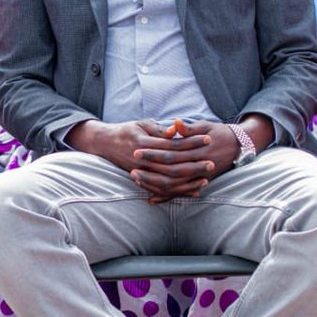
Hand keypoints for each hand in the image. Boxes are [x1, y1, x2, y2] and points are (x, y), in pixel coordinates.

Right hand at [71, 118, 215, 200]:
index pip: (173, 144)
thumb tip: (175, 130)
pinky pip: (160, 190)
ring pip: (167, 181)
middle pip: (172, 166)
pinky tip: (191, 191)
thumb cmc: (126, 130)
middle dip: (193, 165)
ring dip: (187, 182)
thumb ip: (159, 130)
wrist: (104, 143)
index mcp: (144, 143)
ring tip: (205, 179)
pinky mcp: (140, 180)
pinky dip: (176, 192)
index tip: (207, 139)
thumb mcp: (141, 124)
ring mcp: (140, 172)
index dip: (191, 142)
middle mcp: (142, 160)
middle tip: (211, 163)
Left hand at [132, 119, 240, 202]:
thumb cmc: (218, 133)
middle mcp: (199, 165)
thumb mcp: (205, 126)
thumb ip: (189, 129)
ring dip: (155, 184)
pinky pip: (180, 193)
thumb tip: (175, 124)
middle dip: (150, 171)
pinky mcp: (199, 183)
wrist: (238, 146)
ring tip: (137, 181)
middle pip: (170, 171)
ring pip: (174, 185)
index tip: (136, 150)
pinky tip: (151, 199)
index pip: (171, 153)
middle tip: (131, 169)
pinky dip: (166, 197)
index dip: (153, 153)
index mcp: (197, 150)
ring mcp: (199, 177)